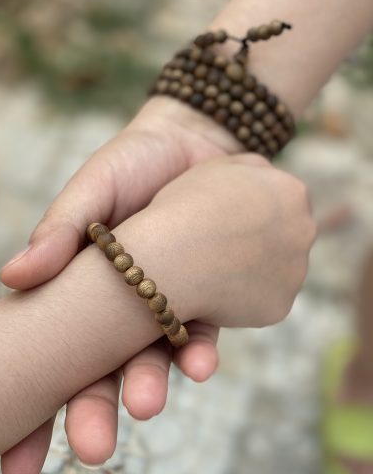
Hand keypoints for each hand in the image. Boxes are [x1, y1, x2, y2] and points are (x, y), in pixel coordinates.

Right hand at [0, 97, 239, 473]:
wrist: (192, 146)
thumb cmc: (131, 165)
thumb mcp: (91, 191)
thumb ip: (59, 230)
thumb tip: (12, 277)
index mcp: (82, 287)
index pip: (54, 357)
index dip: (37, 410)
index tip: (17, 461)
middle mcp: (123, 307)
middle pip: (103, 372)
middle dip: (94, 411)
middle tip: (90, 447)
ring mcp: (166, 303)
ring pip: (153, 359)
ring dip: (149, 384)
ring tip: (146, 403)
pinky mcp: (208, 292)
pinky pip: (200, 330)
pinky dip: (197, 349)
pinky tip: (198, 363)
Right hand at [135, 152, 316, 327]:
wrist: (170, 257)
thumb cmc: (186, 206)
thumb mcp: (218, 166)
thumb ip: (253, 169)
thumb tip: (268, 177)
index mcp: (292, 192)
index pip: (283, 201)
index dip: (253, 209)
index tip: (228, 218)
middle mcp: (304, 231)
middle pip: (287, 237)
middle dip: (261, 241)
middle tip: (222, 245)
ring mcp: (295, 272)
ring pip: (276, 271)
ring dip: (254, 270)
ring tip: (214, 268)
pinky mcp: (280, 306)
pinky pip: (262, 301)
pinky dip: (243, 298)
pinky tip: (216, 290)